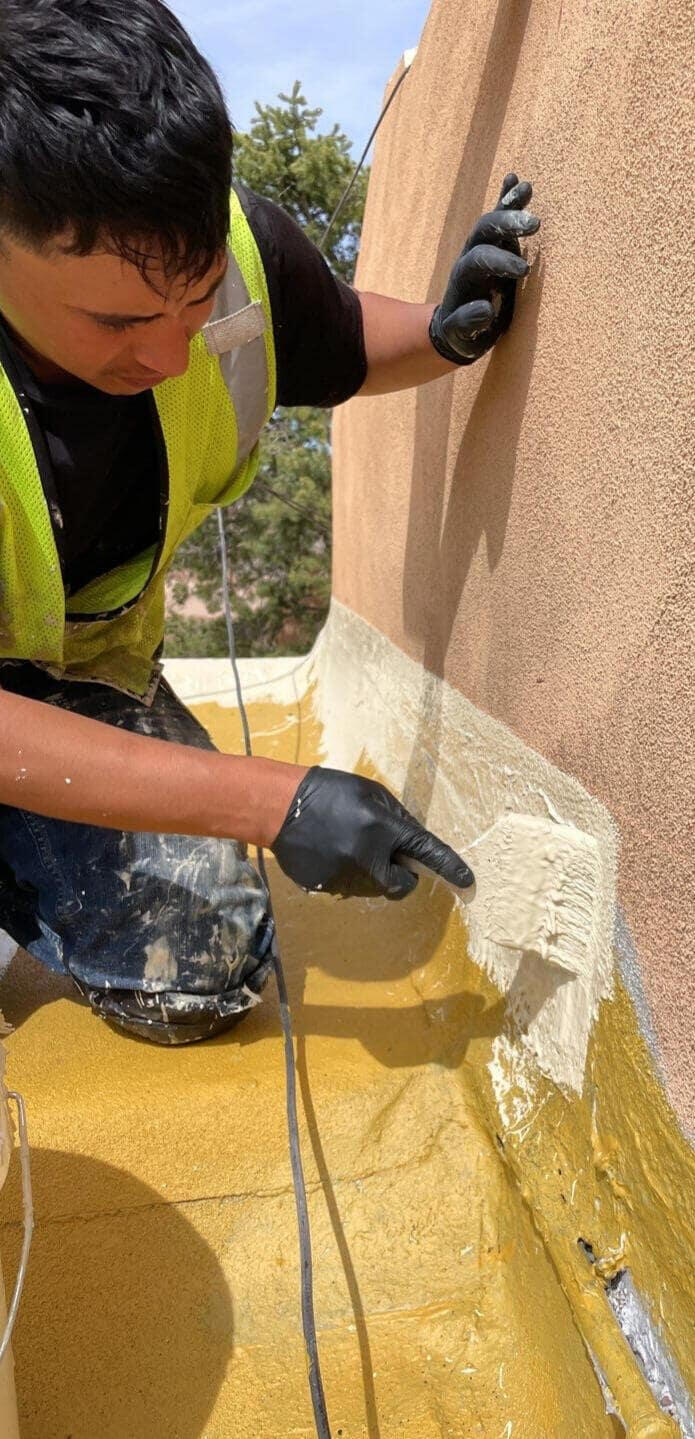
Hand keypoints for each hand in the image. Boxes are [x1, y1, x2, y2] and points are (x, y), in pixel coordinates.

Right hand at [271, 765, 474, 900]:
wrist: (279, 806)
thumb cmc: (330, 792)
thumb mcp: (371, 794)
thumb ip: (396, 819)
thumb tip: (414, 843)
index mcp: (381, 828)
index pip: (425, 851)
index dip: (448, 866)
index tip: (467, 881)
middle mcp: (366, 858)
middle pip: (400, 884)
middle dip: (399, 873)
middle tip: (385, 853)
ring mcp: (344, 877)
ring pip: (373, 887)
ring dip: (371, 871)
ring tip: (347, 843)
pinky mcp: (326, 887)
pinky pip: (348, 886)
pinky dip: (346, 873)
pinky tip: (330, 850)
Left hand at [429, 172, 539, 364]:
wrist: (455, 327)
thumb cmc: (461, 335)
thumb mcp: (461, 336)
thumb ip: (468, 323)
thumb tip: (485, 309)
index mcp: (464, 278)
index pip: (480, 261)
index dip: (500, 262)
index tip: (523, 271)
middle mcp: (472, 255)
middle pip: (485, 231)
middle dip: (508, 225)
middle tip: (534, 224)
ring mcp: (483, 248)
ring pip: (493, 220)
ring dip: (509, 203)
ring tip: (527, 187)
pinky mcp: (495, 246)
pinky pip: (498, 219)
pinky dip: (506, 199)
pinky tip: (515, 179)